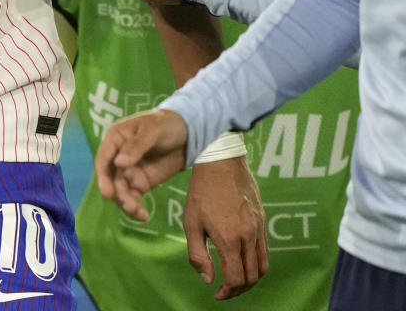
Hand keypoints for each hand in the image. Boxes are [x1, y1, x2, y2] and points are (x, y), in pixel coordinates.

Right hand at [94, 109, 187, 221]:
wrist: (187, 132)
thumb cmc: (165, 124)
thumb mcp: (152, 130)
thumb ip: (136, 146)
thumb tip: (119, 164)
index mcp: (115, 139)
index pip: (103, 159)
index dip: (102, 176)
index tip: (107, 193)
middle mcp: (117, 157)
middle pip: (111, 179)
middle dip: (118, 193)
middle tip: (128, 205)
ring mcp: (128, 171)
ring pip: (120, 191)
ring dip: (126, 203)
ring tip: (137, 212)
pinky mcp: (140, 183)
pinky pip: (133, 198)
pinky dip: (136, 209)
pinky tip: (144, 216)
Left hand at [185, 157, 268, 299]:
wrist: (221, 162)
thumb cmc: (201, 191)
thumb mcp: (190, 223)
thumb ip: (198, 254)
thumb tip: (208, 279)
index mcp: (229, 238)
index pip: (236, 278)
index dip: (228, 292)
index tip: (217, 294)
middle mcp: (248, 236)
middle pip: (252, 277)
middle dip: (239, 289)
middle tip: (225, 290)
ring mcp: (259, 228)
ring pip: (262, 266)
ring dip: (251, 279)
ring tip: (235, 279)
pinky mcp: (263, 220)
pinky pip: (265, 250)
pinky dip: (256, 263)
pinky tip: (242, 260)